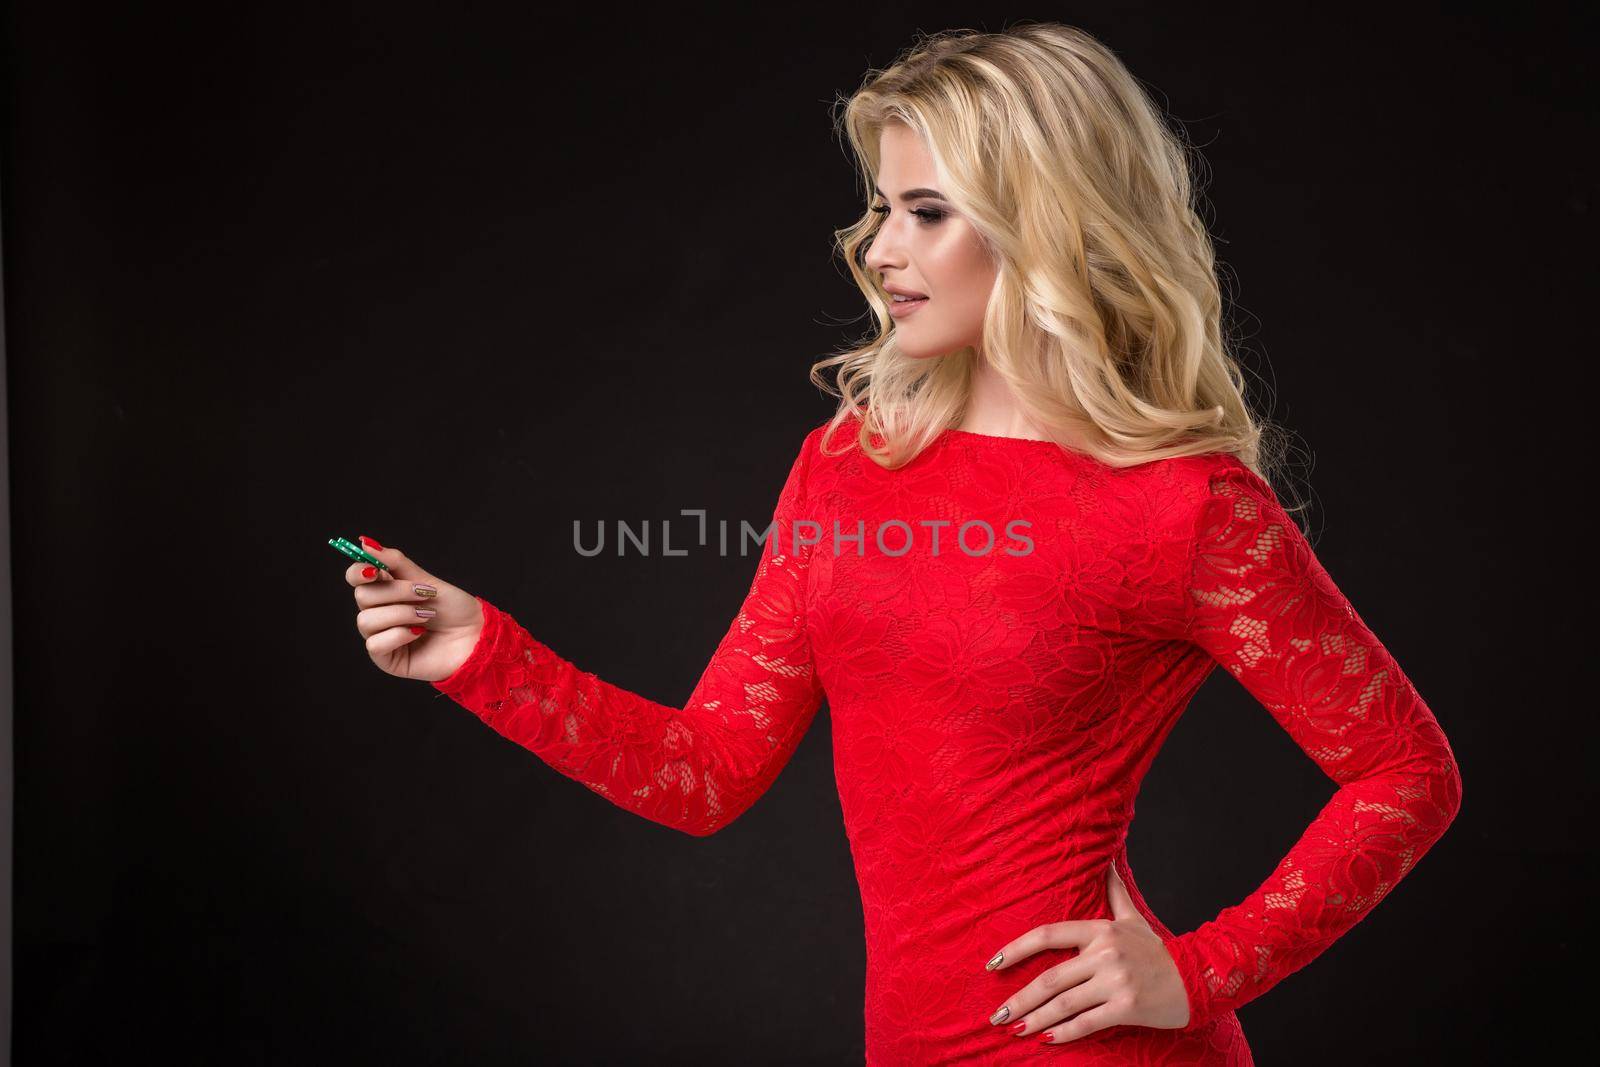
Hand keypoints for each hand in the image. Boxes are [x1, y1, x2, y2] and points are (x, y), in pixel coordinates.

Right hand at [344, 535, 484, 681]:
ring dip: (401, 614)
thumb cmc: (454, 609)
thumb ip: (395, 562)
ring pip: (366, 620)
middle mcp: (379, 613)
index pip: (356, 577)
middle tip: (424, 593)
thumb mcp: (426, 580)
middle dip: (396, 592)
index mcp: (386, 591)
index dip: (359, 571)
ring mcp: (381, 636)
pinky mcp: (387, 659)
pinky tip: (418, 633)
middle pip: (362, 596)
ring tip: (426, 616)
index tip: (376, 570)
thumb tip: (366, 542)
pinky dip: (399, 635)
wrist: (475, 635)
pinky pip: (375, 644)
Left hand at [983, 860, 1190, 1043]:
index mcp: (1100, 930)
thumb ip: (1115, 891)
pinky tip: (1046, 1039)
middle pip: (1050, 978)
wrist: (1199, 977)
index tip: (993, 964)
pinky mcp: (1127, 1007)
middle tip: (997, 1015)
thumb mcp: (1133, 918)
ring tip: (1014, 1029)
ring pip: (1064, 1003)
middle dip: (1019, 999)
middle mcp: (1104, 953)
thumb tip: (1107, 858)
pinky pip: (1087, 1022)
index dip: (1016, 949)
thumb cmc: (1160, 951)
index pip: (1047, 935)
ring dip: (1035, 1019)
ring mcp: (1116, 981)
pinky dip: (1064, 1033)